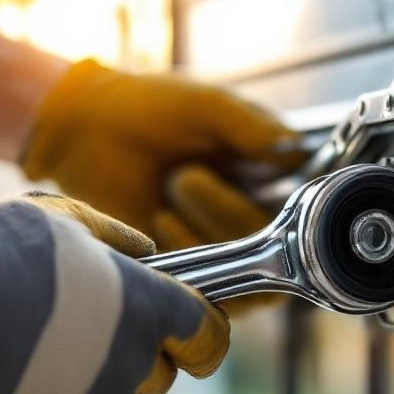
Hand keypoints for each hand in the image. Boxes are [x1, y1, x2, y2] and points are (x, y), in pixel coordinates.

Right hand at [0, 192, 228, 393]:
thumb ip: (116, 238)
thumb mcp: (62, 218)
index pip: (209, 338)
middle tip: (100, 321)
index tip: (187, 323)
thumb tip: (143, 254)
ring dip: (100, 373)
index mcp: (144, 310)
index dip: (203, 331)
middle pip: (162, 374)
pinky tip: (23, 364)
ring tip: (51, 338)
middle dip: (144, 352)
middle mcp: (128, 365)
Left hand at [20, 61, 302, 312]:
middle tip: (187, 175)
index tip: (256, 187)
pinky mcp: (188, 268)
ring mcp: (220, 244)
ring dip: (206, 234)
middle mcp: (251, 213)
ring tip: (170, 190)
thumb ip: (253, 126)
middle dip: (228, 212)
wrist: (88, 130)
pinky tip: (158, 218)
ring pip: (245, 270)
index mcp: (267, 174)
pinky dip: (186, 252)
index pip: (304, 209)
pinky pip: (208, 286)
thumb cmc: (150, 109)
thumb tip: (294, 150)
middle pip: (275, 246)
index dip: (292, 210)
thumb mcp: (209, 106)